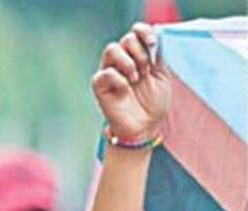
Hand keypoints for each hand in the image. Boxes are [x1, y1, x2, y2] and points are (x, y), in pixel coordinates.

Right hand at [92, 23, 170, 142]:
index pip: (136, 32)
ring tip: (136, 77)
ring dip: (127, 61)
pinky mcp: (100, 86)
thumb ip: (158, 55)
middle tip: (147, 69)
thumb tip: (154, 36)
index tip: (154, 43)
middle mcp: (122, 61)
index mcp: (138, 55)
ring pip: (111, 50)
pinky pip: (105, 73)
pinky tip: (125, 90)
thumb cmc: (154, 103)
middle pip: (125, 39)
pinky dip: (118, 79)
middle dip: (140, 52)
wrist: (145, 127)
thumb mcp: (162, 75)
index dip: (144, 32)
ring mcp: (110, 72)